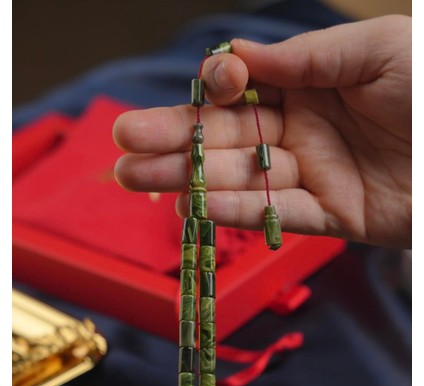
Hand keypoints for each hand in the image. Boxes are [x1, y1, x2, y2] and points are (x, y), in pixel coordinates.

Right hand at [113, 15, 410, 248]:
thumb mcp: (375, 52)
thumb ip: (306, 58)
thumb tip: (239, 56)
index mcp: (308, 86)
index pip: (245, 91)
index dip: (220, 91)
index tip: (211, 87)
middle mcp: (301, 132)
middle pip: (227, 139)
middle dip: (175, 141)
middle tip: (122, 146)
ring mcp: (313, 176)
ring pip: (243, 180)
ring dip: (190, 182)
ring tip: (135, 180)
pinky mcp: (333, 217)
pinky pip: (281, 216)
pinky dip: (243, 214)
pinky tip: (200, 210)